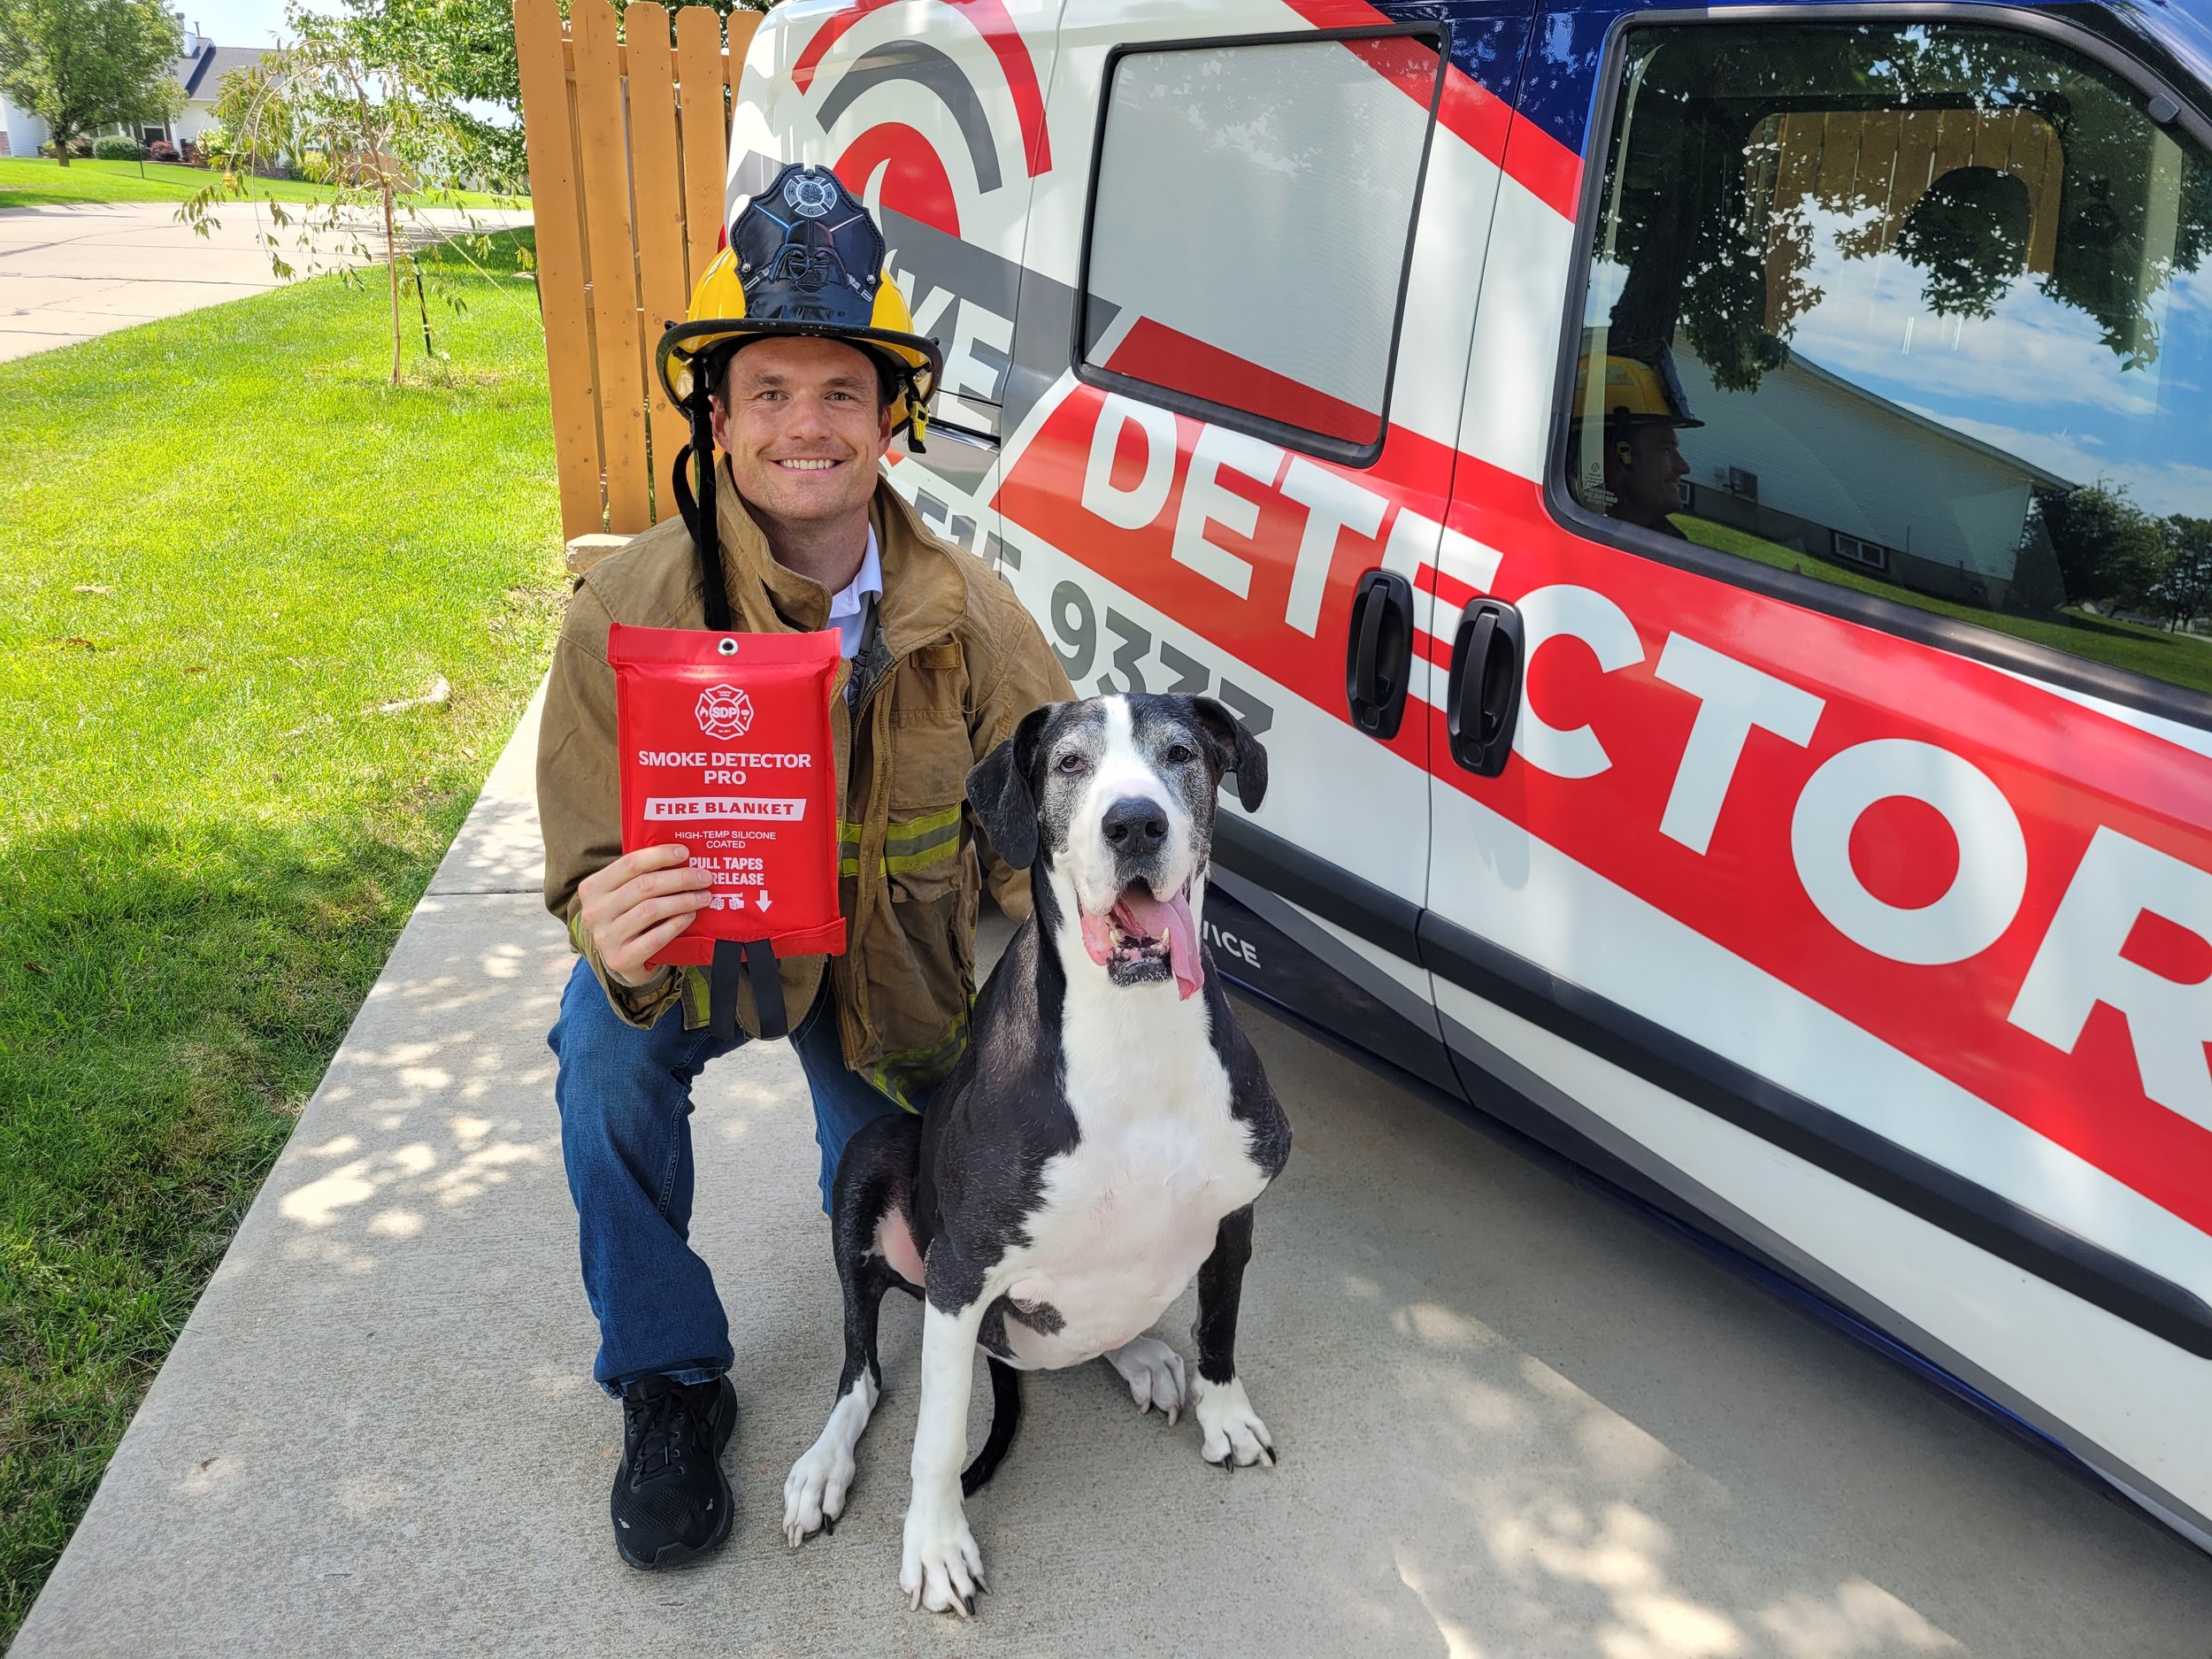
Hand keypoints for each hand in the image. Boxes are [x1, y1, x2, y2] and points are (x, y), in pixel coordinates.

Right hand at [577, 844, 711, 985]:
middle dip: (680, 878)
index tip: (685, 852)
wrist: (619, 958)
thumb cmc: (627, 917)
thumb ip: (641, 876)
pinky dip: (676, 924)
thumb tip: (682, 855)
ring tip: (704, 897)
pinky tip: (690, 916)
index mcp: (592, 887)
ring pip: (651, 910)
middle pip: (644, 886)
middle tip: (705, 877)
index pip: (629, 864)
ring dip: (683, 901)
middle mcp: (594, 911)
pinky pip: (655, 938)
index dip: (659, 855)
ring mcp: (606, 937)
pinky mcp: (621, 959)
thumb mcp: (624, 893)